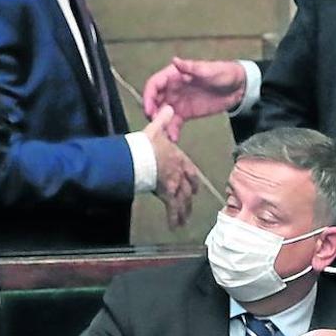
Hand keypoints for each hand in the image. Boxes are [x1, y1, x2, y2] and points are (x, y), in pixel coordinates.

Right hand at [142, 57, 245, 140]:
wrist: (238, 87)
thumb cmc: (224, 73)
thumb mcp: (208, 69)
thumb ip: (191, 67)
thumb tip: (175, 60)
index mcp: (174, 76)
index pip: (154, 85)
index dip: (148, 96)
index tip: (149, 108)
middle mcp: (172, 90)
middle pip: (154, 102)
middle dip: (152, 113)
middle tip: (155, 123)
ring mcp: (177, 103)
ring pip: (161, 115)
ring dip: (160, 124)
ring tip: (164, 134)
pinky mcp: (184, 114)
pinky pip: (173, 123)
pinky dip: (171, 131)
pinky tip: (173, 138)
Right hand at [145, 106, 197, 229]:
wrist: (140, 156)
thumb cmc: (146, 144)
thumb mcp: (155, 129)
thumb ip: (162, 120)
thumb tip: (167, 107)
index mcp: (178, 158)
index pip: (190, 171)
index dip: (193, 180)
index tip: (195, 187)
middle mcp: (179, 172)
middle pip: (187, 188)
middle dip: (189, 198)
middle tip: (190, 207)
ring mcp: (174, 184)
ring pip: (182, 201)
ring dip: (183, 212)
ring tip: (184, 222)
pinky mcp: (166, 194)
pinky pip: (172, 209)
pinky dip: (174, 219)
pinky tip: (174, 228)